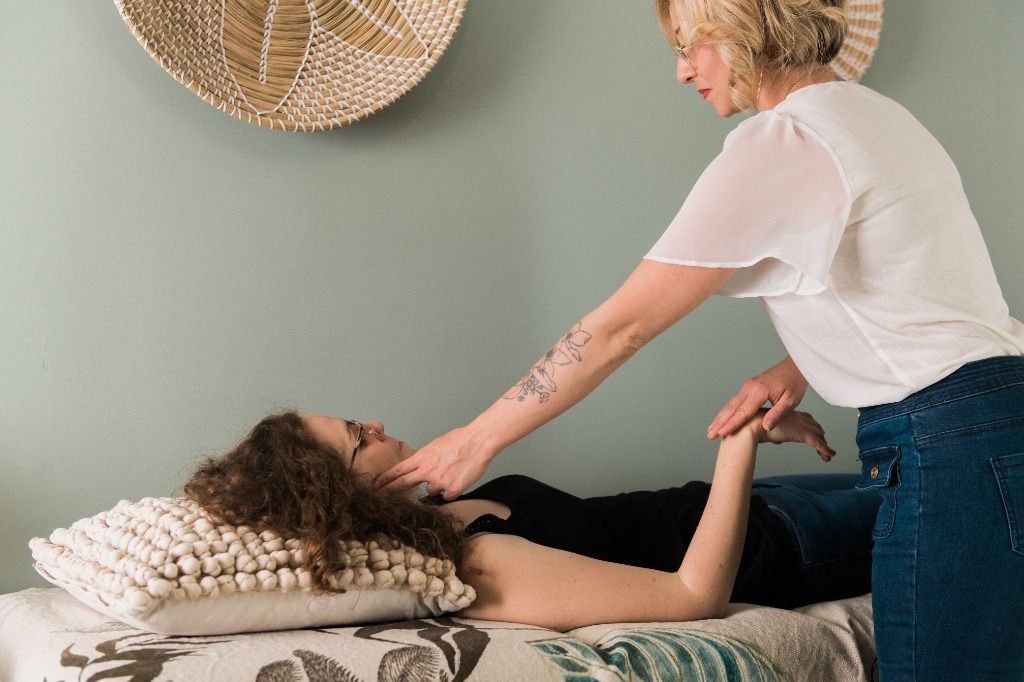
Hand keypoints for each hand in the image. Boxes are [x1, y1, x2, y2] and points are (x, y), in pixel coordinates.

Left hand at [375, 426, 494, 499]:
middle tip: (379, 498)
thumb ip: (425, 459)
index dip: (385, 479)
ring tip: (451, 472)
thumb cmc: (460, 441)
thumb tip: (420, 467)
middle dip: (389, 491)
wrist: (478, 442)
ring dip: (438, 486)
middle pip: (403, 484)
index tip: (375, 485)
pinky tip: (459, 478)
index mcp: (422, 457)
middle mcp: (428, 470)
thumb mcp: (436, 446)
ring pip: (432, 491)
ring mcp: (439, 481)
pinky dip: (452, 489)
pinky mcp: (452, 490)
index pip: (398, 470)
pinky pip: (447, 495)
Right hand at [708, 356, 807, 439]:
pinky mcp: (749, 387)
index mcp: (760, 391)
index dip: (732, 424)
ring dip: (720, 417)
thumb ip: (777, 414)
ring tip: (711, 429)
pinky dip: (727, 411)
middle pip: (731, 408)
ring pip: (731, 404)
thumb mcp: (790, 402)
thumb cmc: (795, 384)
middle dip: (719, 422)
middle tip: (709, 435)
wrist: (795, 366)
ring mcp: (748, 386)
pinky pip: (735, 401)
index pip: (743, 412)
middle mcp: (750, 387)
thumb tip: (766, 427)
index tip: (721, 433)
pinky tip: (722, 419)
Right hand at [740, 409, 834, 461]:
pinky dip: (825, 449)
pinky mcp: (801, 433)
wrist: (750, 426)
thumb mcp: (763, 428)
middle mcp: (795, 416)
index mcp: (787, 413)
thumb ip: (772, 432)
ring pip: (817, 433)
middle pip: (812, 423)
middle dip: (818, 432)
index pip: (803, 416)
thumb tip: (776, 440)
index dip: (810, 423)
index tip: (815, 429)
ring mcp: (799, 424)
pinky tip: (829, 456)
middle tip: (822, 440)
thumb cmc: (752, 425)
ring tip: (827, 452)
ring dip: (823, 442)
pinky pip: (817, 443)